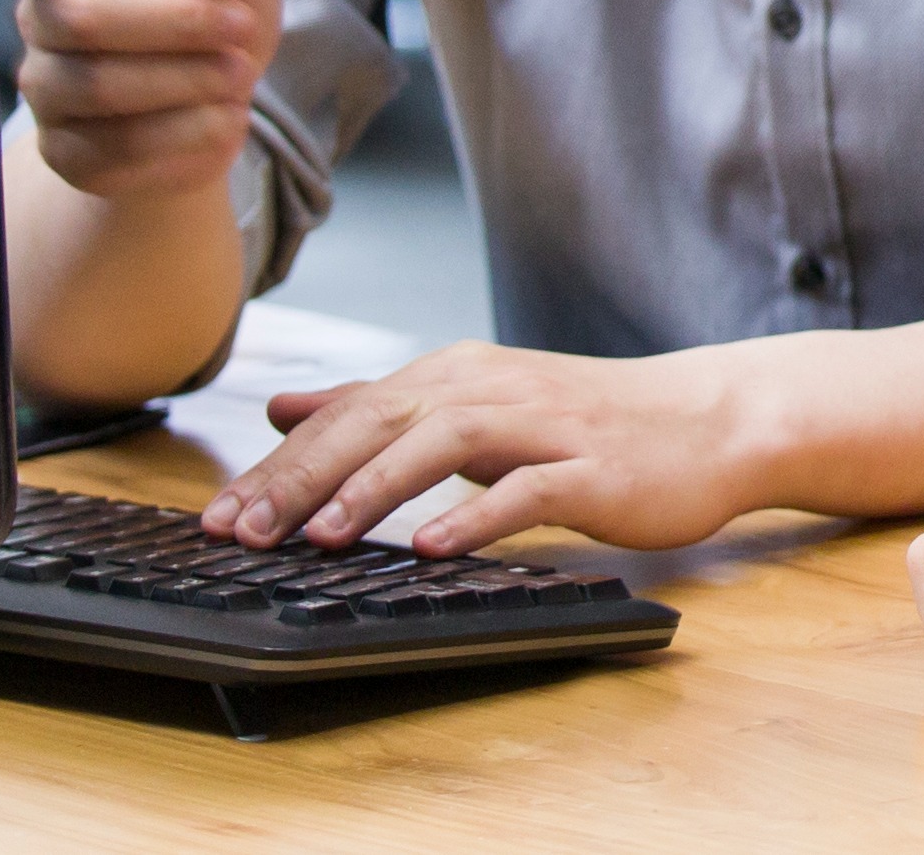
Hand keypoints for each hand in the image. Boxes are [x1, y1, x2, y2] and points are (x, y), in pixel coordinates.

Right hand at [0, 0, 276, 198]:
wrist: (224, 90)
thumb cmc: (214, 0)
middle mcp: (40, 17)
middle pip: (85, 17)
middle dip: (182, 24)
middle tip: (240, 28)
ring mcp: (45, 90)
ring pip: (104, 89)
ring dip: (194, 82)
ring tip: (236, 72)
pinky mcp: (67, 154)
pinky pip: (122, 152)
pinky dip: (192, 135)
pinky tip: (219, 117)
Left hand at [206, 342, 762, 554]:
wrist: (706, 420)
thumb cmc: (583, 421)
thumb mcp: (470, 404)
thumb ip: (376, 408)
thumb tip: (281, 406)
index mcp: (454, 377)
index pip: (347, 414)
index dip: (278, 465)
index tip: (217, 517)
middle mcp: (490, 389)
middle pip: (380, 422)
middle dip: (304, 477)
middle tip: (243, 530)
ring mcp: (545, 425)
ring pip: (445, 442)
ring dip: (378, 487)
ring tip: (323, 534)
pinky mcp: (592, 468)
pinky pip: (527, 490)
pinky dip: (477, 514)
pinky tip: (434, 547)